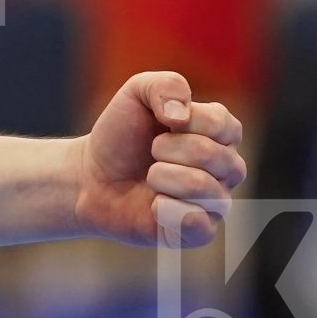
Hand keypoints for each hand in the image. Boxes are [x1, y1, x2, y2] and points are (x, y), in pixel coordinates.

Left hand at [73, 70, 245, 248]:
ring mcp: (215, 202)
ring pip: (205, 189)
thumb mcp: (136, 94)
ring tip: (149, 177)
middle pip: (213, 156)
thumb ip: (164, 86)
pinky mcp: (197, 232)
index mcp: (220, 134)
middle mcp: (226, 169)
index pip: (225, 125)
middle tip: (150, 151)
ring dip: (162, 177)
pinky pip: (198, 225)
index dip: (187, 122)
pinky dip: (168, 211)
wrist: (90, 176)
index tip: (161, 121)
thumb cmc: (120, 135)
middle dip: (166, 149)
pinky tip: (153, 204)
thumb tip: (182, 116)